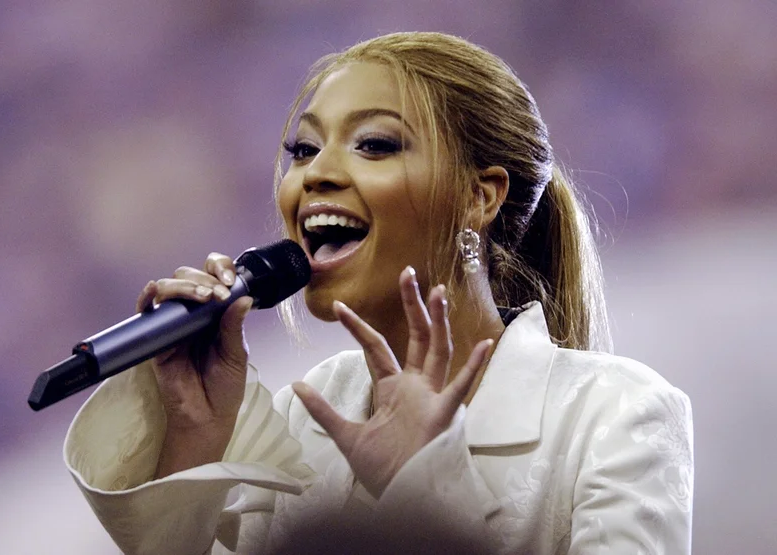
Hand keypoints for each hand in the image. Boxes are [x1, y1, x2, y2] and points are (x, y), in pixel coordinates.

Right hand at [134, 253, 252, 476]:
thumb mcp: (236, 355)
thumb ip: (235, 327)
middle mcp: (194, 312)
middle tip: (217, 296)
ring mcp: (173, 323)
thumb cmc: (225, 387)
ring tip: (202, 298)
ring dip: (184, 286)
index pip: (214, 276)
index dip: (220, 268)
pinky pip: (147, 311)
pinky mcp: (156, 338)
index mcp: (217, 312)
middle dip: (204, 279)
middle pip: (189, 276)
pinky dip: (148, 297)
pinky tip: (154, 292)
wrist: (206, 417)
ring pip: (168, 287)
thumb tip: (243, 297)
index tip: (230, 280)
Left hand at [292, 267, 492, 497]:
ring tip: (437, 292)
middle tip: (408, 273)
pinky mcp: (444, 414)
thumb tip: (295, 385)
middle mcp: (415, 386)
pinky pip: (462, 387)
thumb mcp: (345, 436)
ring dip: (438, 321)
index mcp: (392, 389)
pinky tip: (484, 343)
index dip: (357, 327)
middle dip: (412, 306)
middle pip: (415, 337)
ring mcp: (432, 397)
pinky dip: (473, 366)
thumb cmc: (381, 470)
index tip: (338, 307)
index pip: (376, 348)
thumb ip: (322, 409)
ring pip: (438, 350)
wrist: (401, 498)